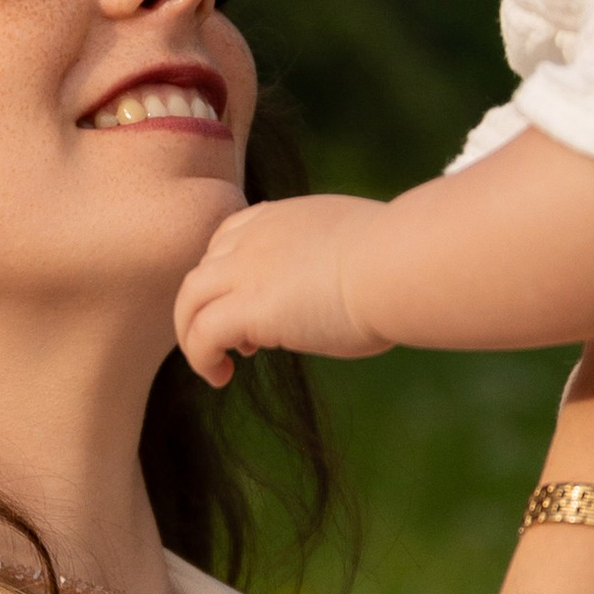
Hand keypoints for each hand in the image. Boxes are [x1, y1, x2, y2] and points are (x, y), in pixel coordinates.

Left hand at [175, 193, 396, 385]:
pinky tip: (219, 376)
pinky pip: (201, 334)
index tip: (246, 302)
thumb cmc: (403, 261)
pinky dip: (200, 357)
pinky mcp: (249, 306)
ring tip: (214, 365)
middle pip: (203, 268)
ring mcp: (248, 269)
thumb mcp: (361, 246)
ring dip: (192, 333)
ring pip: (190, 299)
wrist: (403, 265)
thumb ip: (336, 258)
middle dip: (206, 304)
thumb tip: (349, 284)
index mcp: (284, 217)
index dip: (227, 271)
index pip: (231, 235)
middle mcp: (257, 236)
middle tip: (233, 341)